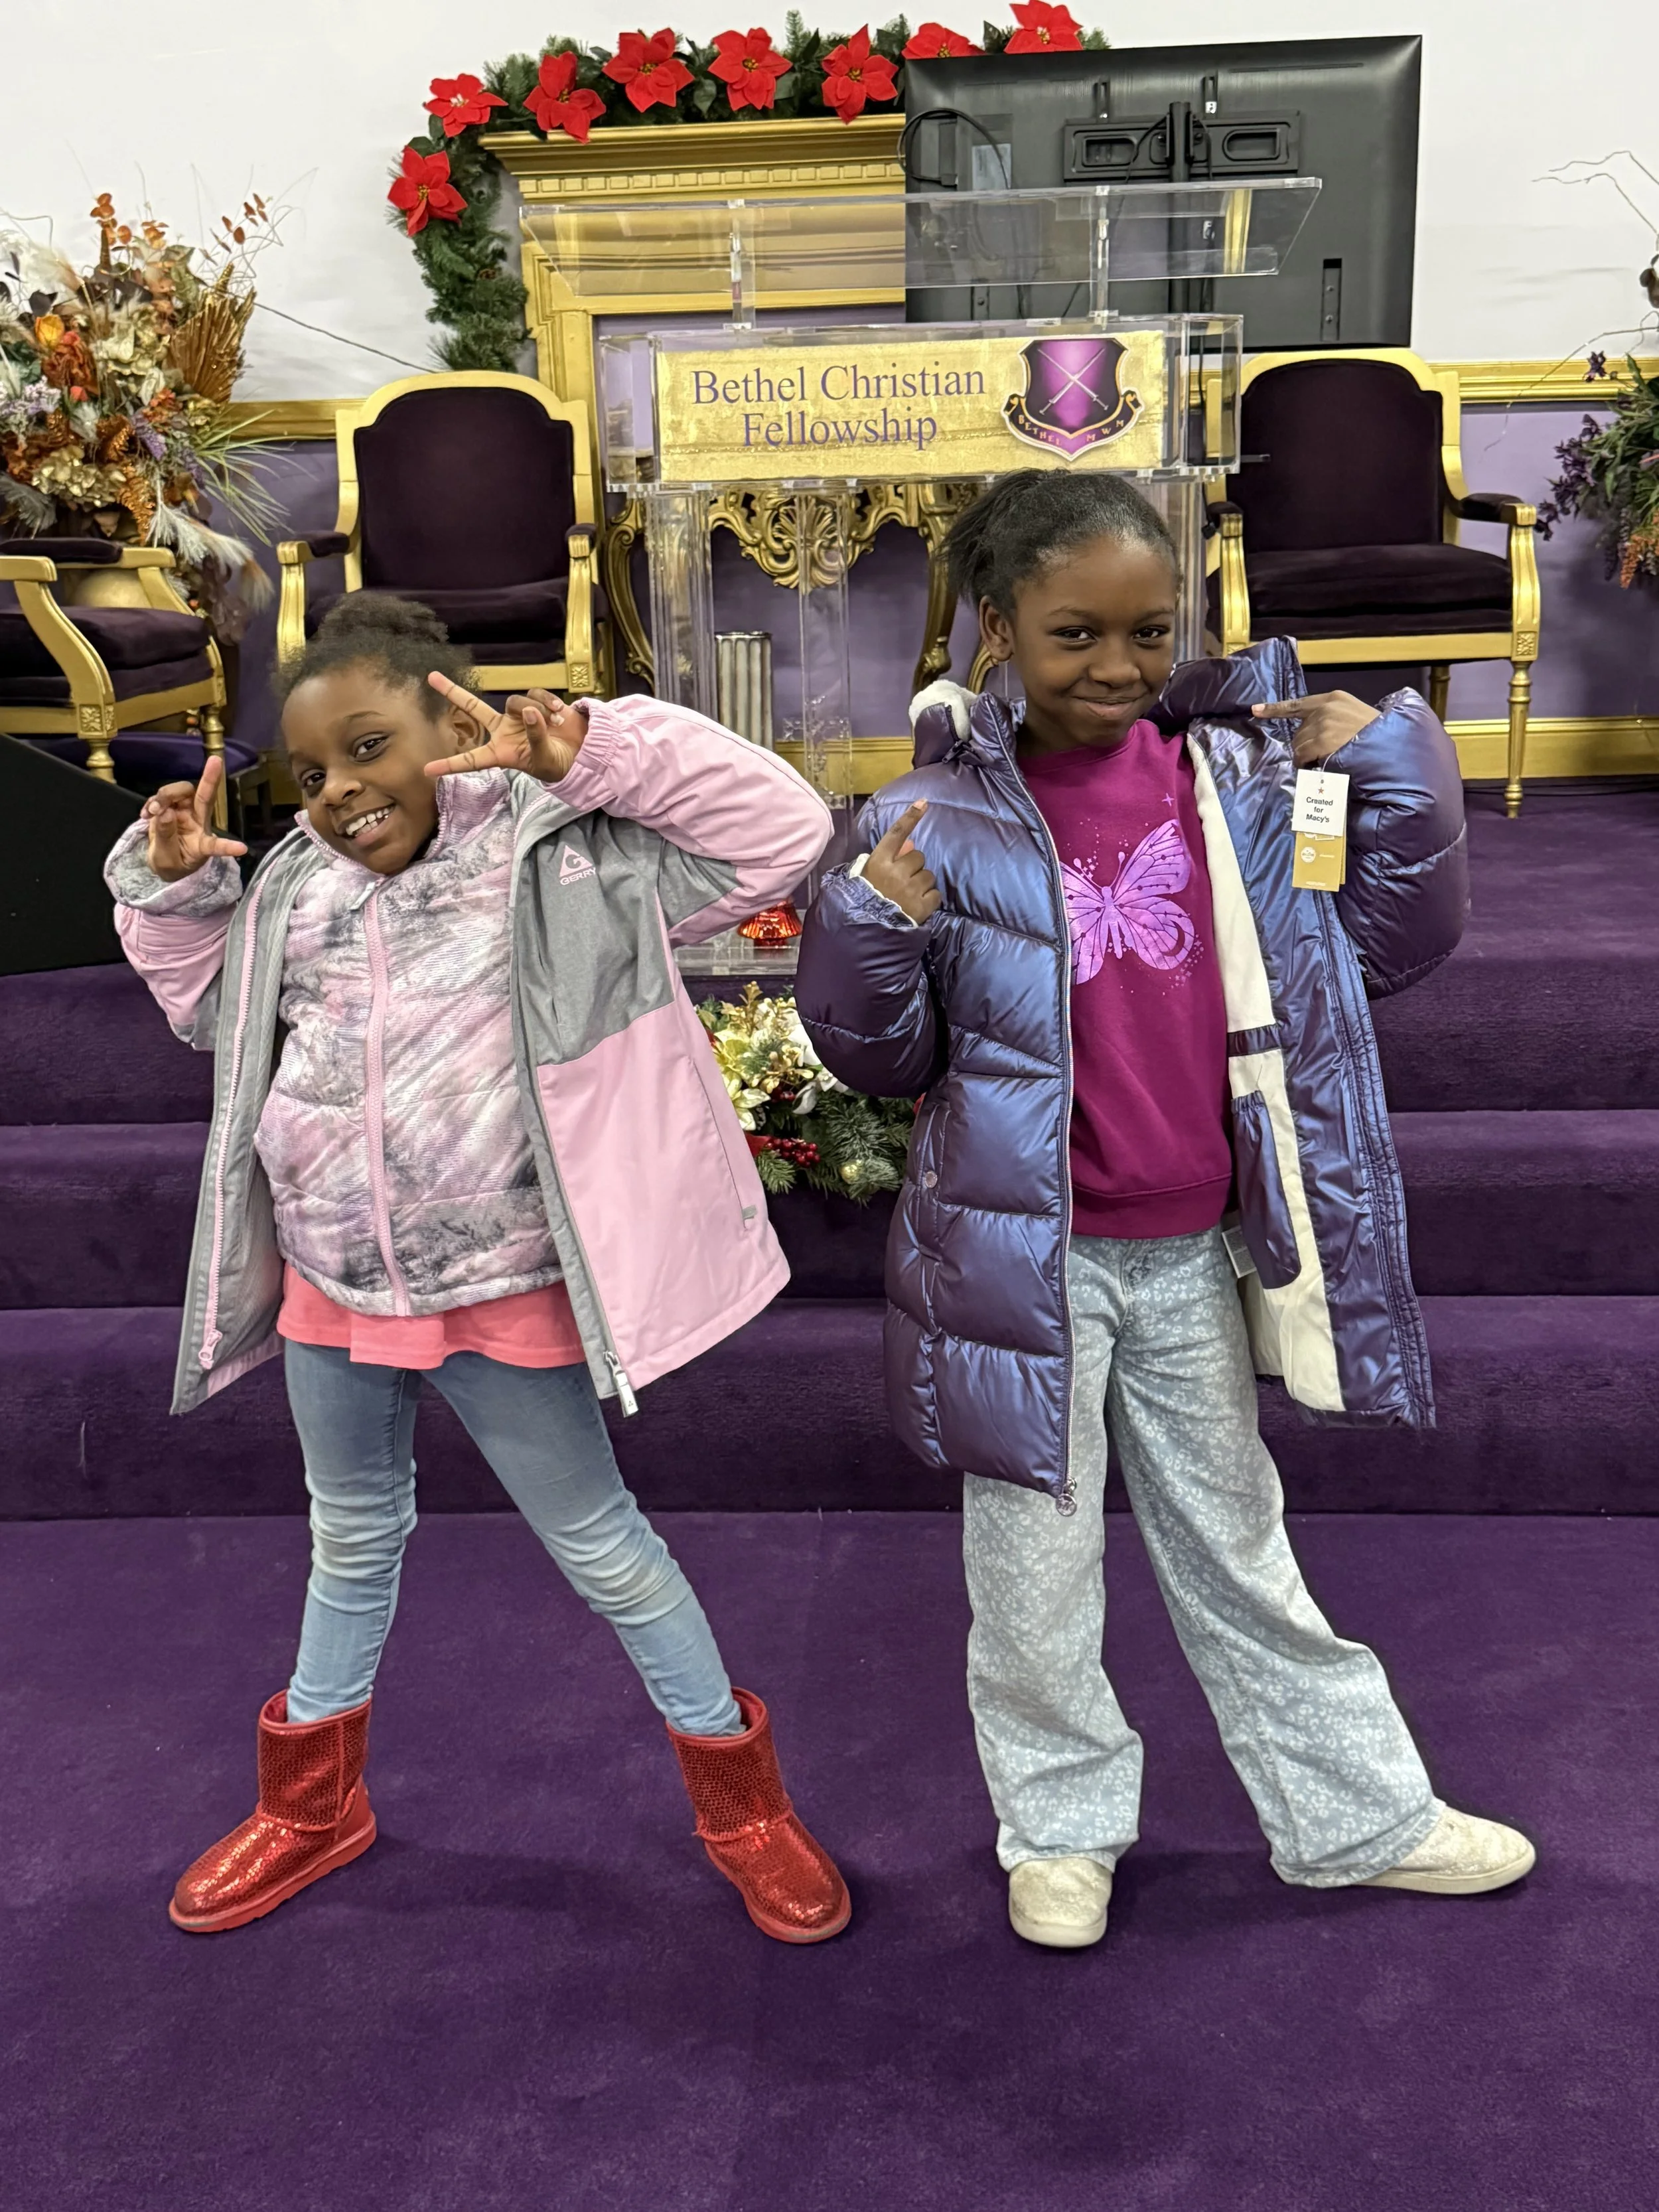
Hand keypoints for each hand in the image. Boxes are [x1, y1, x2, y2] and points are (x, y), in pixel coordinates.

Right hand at [141, 757, 247, 882]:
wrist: (160, 860)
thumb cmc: (171, 864)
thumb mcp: (166, 859)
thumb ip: (166, 837)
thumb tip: (165, 812)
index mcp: (202, 844)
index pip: (216, 845)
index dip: (228, 847)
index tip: (242, 849)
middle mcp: (198, 823)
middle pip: (204, 798)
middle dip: (210, 779)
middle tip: (211, 763)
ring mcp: (185, 813)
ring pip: (181, 791)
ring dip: (165, 796)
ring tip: (152, 812)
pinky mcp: (171, 807)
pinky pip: (164, 796)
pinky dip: (153, 800)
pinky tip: (146, 814)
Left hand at [424, 675, 587, 782]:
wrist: (580, 752)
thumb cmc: (558, 764)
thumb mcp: (545, 758)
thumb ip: (535, 737)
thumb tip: (529, 713)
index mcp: (501, 752)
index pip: (472, 760)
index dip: (450, 765)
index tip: (427, 770)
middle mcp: (503, 730)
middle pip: (473, 707)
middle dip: (453, 691)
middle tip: (431, 677)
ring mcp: (518, 715)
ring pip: (515, 701)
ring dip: (535, 711)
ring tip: (553, 725)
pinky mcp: (535, 703)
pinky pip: (535, 694)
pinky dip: (548, 703)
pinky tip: (559, 714)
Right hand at [863, 800, 940, 923]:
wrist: (863, 934)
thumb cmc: (862, 902)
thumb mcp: (865, 877)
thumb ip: (886, 859)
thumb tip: (909, 843)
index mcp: (877, 862)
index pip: (896, 834)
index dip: (910, 817)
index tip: (923, 802)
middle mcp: (895, 872)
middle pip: (917, 856)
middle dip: (914, 867)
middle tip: (903, 882)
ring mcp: (909, 889)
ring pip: (928, 876)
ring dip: (921, 884)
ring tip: (908, 897)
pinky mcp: (921, 906)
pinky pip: (935, 894)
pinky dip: (929, 900)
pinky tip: (916, 907)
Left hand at [1253, 690, 1378, 766]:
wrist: (1392, 743)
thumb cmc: (1378, 734)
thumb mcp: (1356, 716)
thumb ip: (1334, 718)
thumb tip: (1312, 733)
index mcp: (1334, 698)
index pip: (1298, 704)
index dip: (1275, 708)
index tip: (1255, 709)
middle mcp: (1326, 708)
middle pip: (1298, 730)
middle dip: (1305, 744)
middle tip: (1320, 754)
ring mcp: (1324, 724)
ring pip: (1298, 744)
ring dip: (1305, 755)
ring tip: (1323, 760)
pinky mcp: (1323, 741)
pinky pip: (1302, 755)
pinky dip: (1305, 763)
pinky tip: (1317, 764)